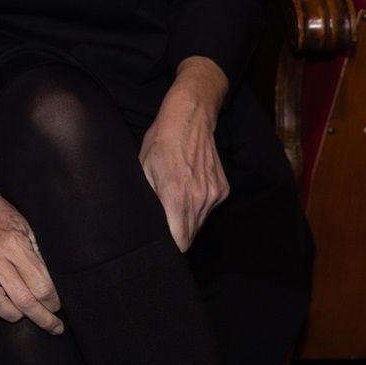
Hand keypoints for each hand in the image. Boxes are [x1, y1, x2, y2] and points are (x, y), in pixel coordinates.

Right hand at [0, 188, 62, 334]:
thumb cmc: (1, 216)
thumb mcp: (27, 231)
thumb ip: (38, 260)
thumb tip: (50, 291)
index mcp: (13, 245)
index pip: (40, 286)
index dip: (53, 301)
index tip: (57, 306)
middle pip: (25, 302)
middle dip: (44, 318)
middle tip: (54, 325)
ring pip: (2, 310)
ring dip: (17, 314)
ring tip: (22, 306)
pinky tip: (1, 302)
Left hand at [138, 58, 229, 251]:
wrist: (190, 118)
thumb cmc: (160, 142)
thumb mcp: (143, 170)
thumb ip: (147, 202)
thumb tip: (143, 226)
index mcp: (176, 197)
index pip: (179, 243)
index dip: (168, 247)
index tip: (160, 243)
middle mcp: (199, 199)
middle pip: (190, 237)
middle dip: (176, 234)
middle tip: (163, 220)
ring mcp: (214, 195)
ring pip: (199, 224)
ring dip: (187, 220)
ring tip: (175, 199)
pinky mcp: (223, 189)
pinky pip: (208, 209)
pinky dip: (198, 205)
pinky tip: (188, 187)